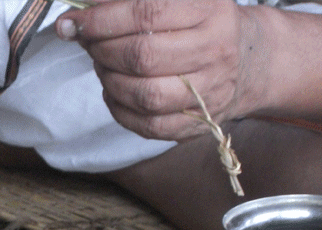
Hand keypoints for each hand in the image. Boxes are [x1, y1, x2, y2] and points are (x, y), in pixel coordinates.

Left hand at [55, 0, 260, 139]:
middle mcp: (214, 49)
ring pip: (145, 94)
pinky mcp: (198, 122)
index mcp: (208, 8)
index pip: (147, 12)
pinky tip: (114, 92)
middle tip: (89, 44)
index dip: (101, 19)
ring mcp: (209, 90)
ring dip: (110, 80)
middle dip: (102, 50)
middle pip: (142, 55)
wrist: (248, 61)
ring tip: (103, 66)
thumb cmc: (199, 24)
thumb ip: (131, 1)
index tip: (72, 23)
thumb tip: (81, 14)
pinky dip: (120, 110)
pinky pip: (149, 125)